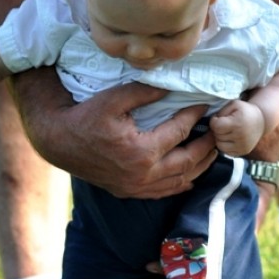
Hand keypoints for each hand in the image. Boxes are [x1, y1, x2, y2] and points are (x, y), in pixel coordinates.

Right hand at [15, 72, 217, 198]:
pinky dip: (182, 182)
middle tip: (218, 129)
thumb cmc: (86, 116)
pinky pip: (165, 192)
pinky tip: (191, 173)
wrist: (60, 141)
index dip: (195, 115)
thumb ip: (145, 92)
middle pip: (188, 161)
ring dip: (200, 165)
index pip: (179, 131)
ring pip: (181, 180)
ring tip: (212, 150)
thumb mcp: (114, 98)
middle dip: (207, 145)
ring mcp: (137, 187)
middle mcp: (143, 174)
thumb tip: (173, 87)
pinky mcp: (130, 192)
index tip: (205, 104)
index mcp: (141, 151)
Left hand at [210, 99, 263, 155]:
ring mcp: (242, 146)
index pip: (216, 126)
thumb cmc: (244, 111)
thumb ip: (221, 111)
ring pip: (220, 145)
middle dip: (217, 129)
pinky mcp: (243, 152)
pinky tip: (230, 138)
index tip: (219, 118)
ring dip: (220, 138)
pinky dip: (225, 145)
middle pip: (217, 136)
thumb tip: (213, 122)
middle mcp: (241, 136)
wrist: (261, 122)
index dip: (214, 121)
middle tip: (224, 124)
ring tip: (226, 131)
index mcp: (238, 123)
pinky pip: (226, 152)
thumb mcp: (234, 104)